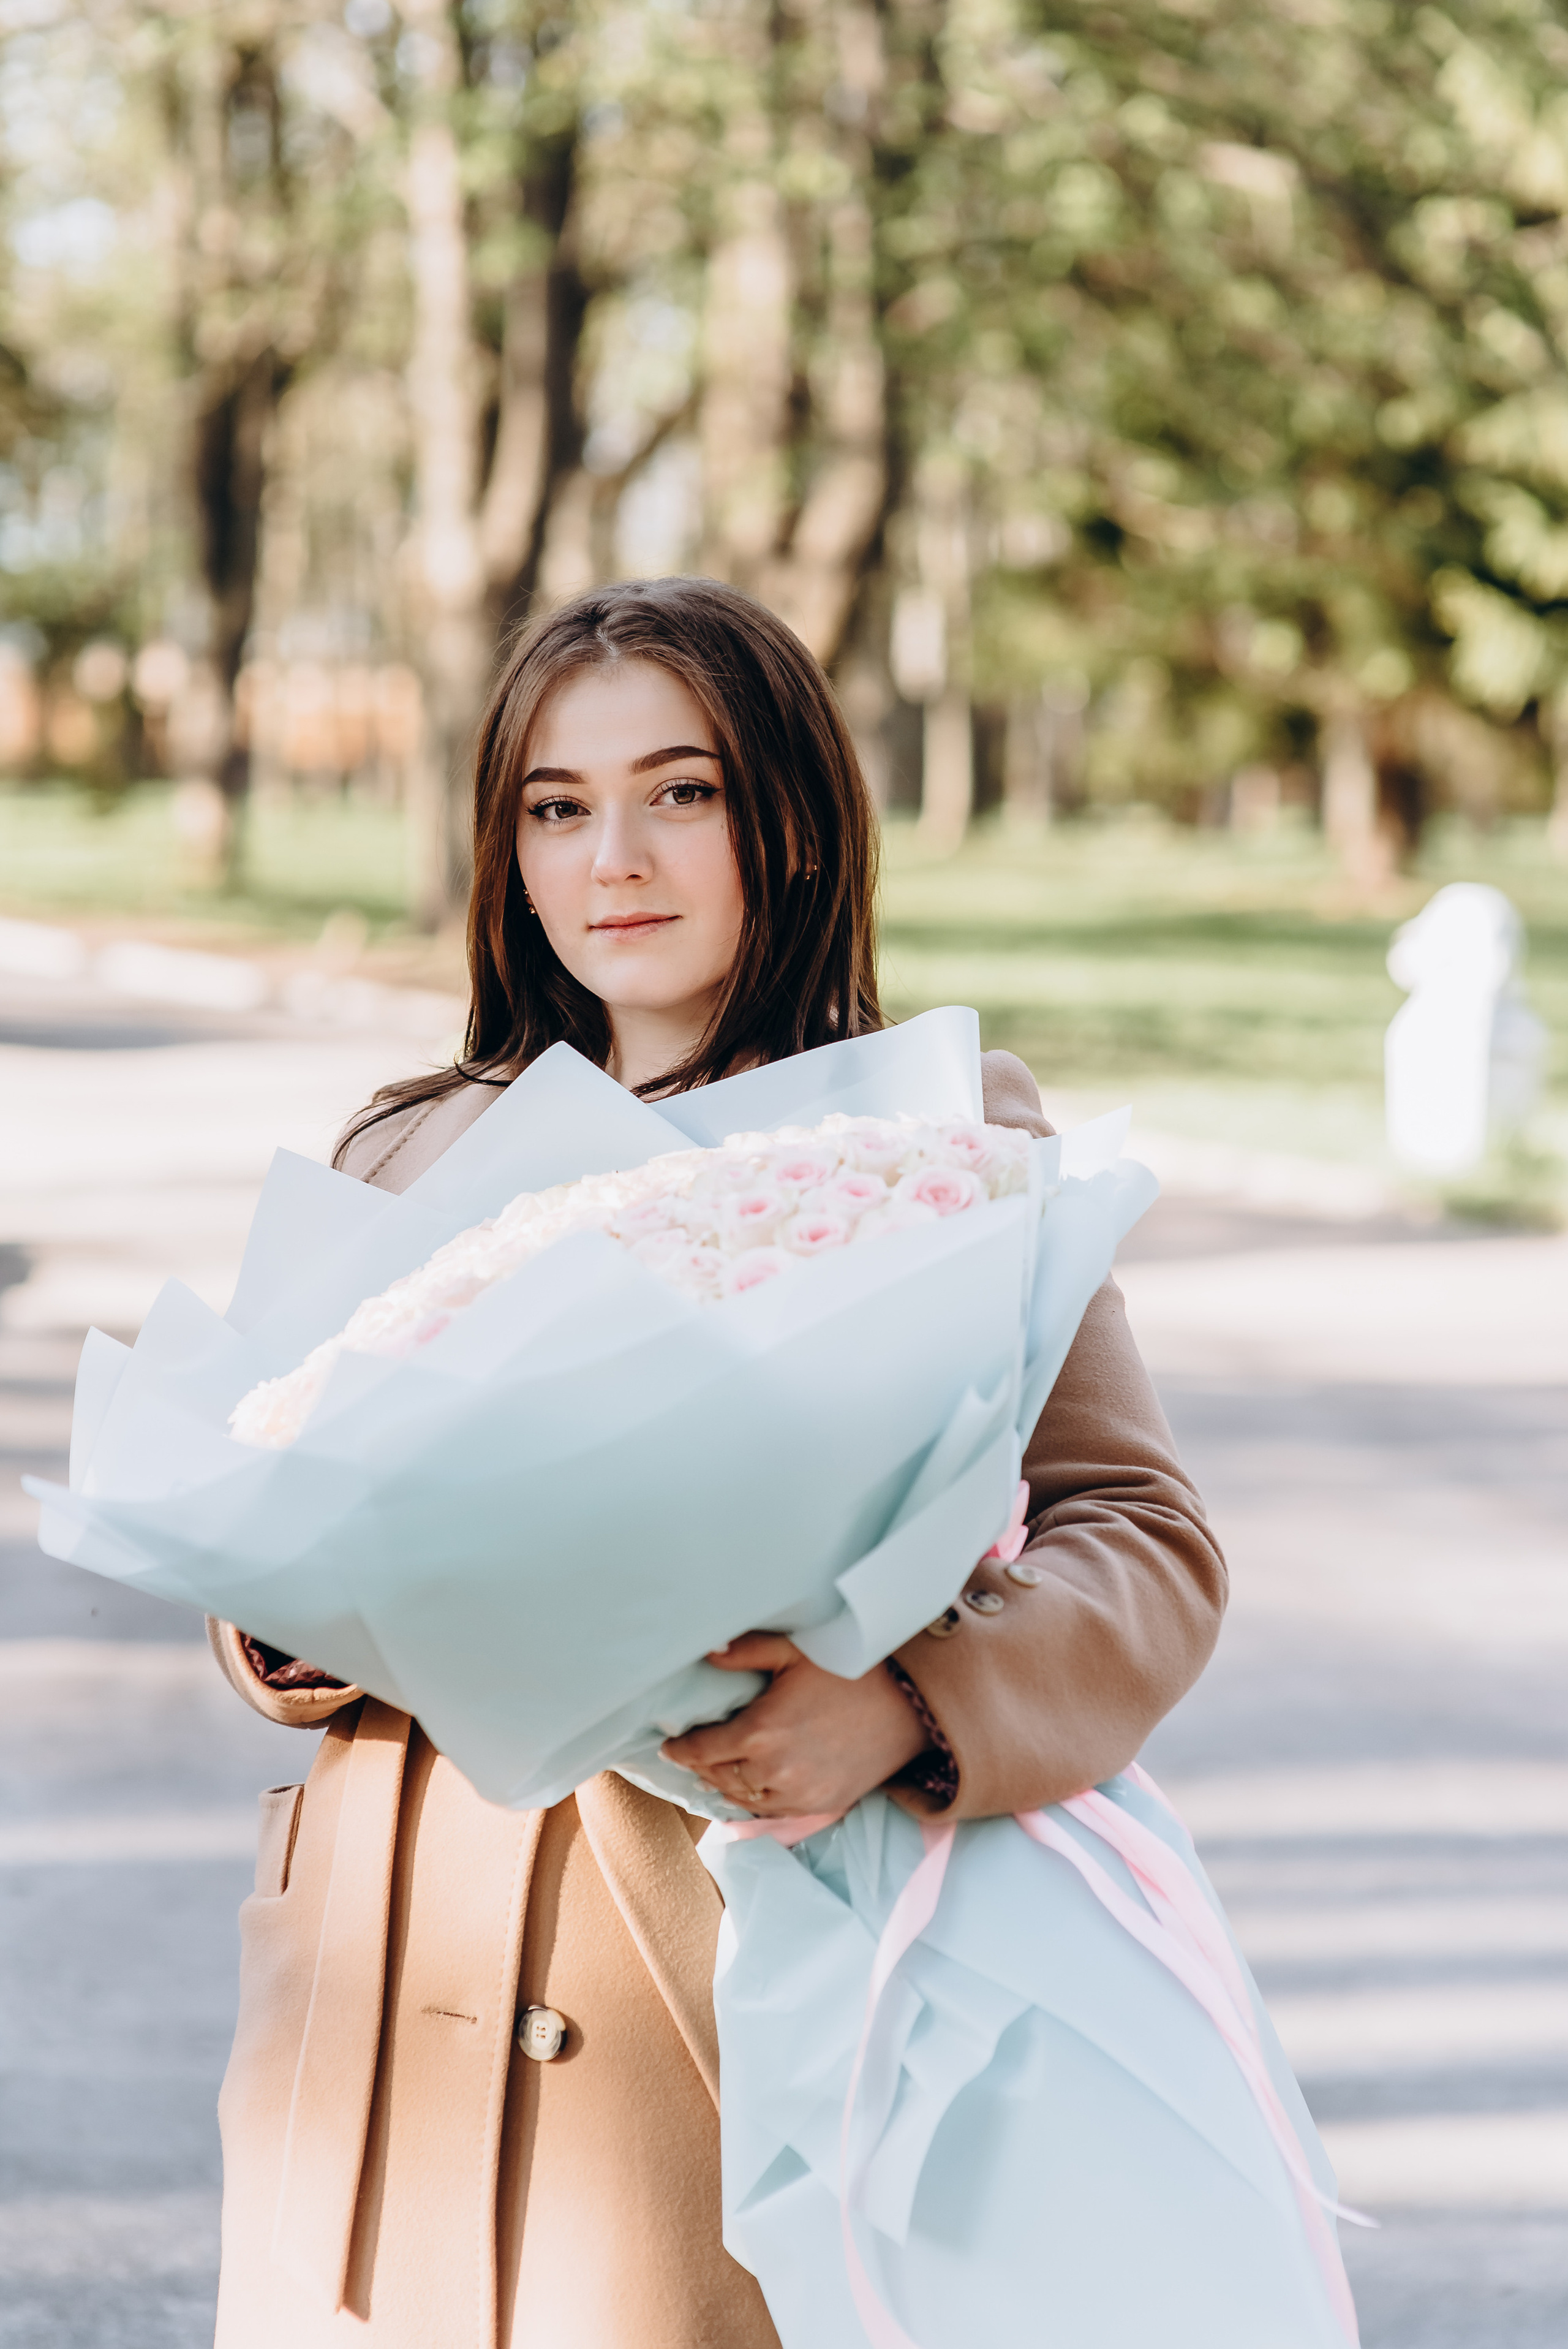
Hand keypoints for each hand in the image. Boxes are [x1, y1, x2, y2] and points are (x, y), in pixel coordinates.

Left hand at [661, 1633, 927, 1817]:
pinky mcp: (821, 1806)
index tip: (668, 1747)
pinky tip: (747, 1789)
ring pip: (742, 1799)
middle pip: (718, 1777)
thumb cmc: (853, 1673)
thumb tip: (708, 1652)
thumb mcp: (797, 1651)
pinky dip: (753, 1802)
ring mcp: (798, 1794)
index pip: (701, 1750)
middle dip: (700, 1766)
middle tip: (690, 1755)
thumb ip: (747, 1651)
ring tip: (713, 1773)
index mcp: (761, 1732)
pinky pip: (772, 1812)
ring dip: (724, 1786)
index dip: (680, 1749)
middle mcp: (774, 1771)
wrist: (910, 1709)